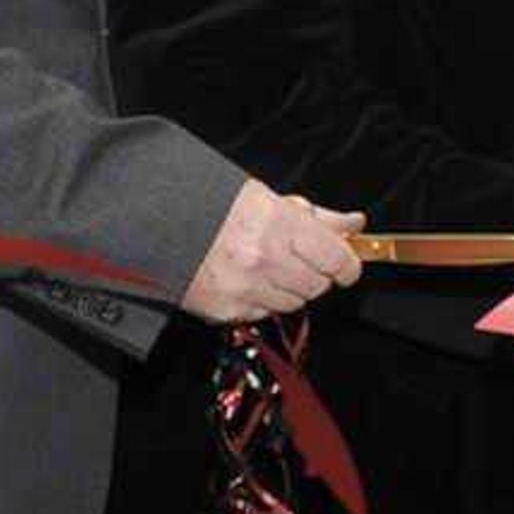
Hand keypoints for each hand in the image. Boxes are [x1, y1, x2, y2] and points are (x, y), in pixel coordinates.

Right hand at [184, 178, 363, 323]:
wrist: (159, 223)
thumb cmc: (214, 207)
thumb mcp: (269, 200)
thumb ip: (317, 217)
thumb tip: (354, 225)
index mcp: (278, 224)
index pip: (336, 258)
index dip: (347, 265)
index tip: (346, 265)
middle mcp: (262, 259)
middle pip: (317, 285)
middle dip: (315, 274)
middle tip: (298, 258)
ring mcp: (243, 288)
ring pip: (292, 303)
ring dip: (288, 289)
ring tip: (267, 266)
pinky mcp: (225, 310)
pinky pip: (262, 314)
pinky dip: (261, 301)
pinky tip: (245, 279)